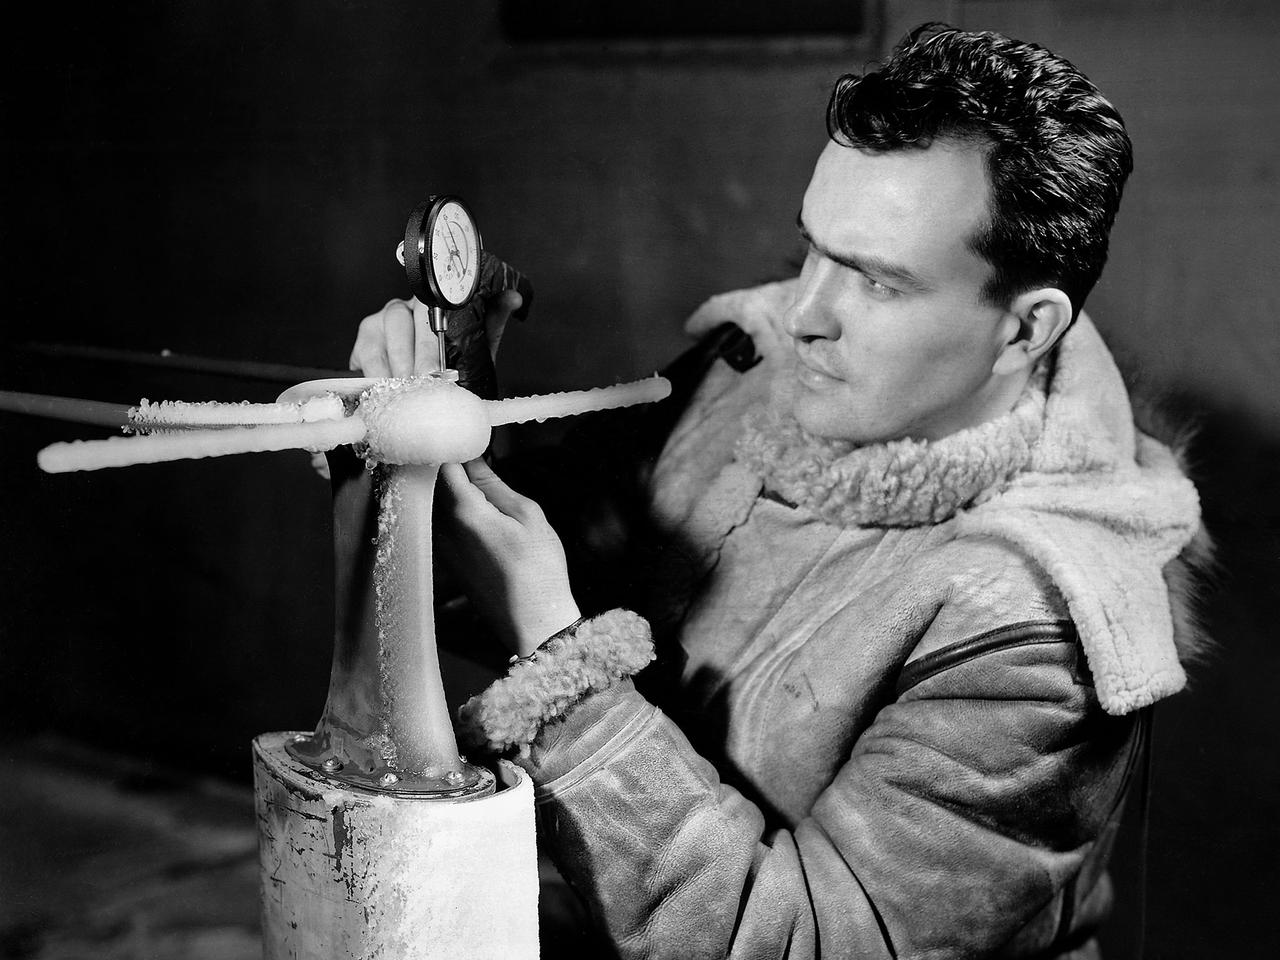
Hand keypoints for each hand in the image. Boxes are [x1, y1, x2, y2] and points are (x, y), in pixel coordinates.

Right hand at [347, 289, 522, 377]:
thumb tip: (514, 298)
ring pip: (376, 338)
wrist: (439, 384)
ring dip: (388, 367)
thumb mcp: (479, 339)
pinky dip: (370, 375)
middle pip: (398, 322)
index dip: (430, 342)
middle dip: (410, 357)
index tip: (437, 369)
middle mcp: (400, 308)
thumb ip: (494, 316)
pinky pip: (361, 356)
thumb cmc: (458, 357)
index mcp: (428, 303)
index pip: (426, 309)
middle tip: (420, 384)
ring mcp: (377, 324)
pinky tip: (379, 391)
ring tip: (400, 391)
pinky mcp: (363, 344)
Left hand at [438, 459, 580, 656]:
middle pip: (428, 482)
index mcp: (463, 511)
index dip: (450, 443)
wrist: (533, 622)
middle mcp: (442, 528)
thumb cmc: (539, 569)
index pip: (442, 463)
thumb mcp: (527, 515)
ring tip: (464, 472)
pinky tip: (465, 505)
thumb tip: (473, 459)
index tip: (463, 433)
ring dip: (440, 486)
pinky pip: (435, 524)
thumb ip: (494, 485)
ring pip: (429, 504)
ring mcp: (439, 547)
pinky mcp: (444, 562)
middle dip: (441, 461)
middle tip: (461, 446)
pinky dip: (443, 509)